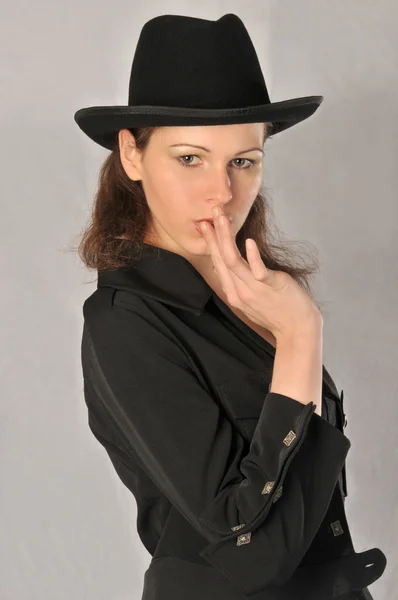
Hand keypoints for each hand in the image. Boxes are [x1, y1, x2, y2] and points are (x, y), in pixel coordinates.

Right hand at [198, 207, 321, 339]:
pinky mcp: (271, 286)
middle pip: (221, 259)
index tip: (204, 225)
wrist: (297, 330)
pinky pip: (258, 271)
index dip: (210, 243)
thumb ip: (240, 283)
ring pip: (233, 261)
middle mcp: (239, 291)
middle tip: (211, 213)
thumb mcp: (252, 299)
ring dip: (226, 238)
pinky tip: (249, 241)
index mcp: (233, 293)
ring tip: (222, 218)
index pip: (218, 264)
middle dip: (214, 235)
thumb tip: (232, 265)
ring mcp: (254, 289)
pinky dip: (253, 256)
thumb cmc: (277, 313)